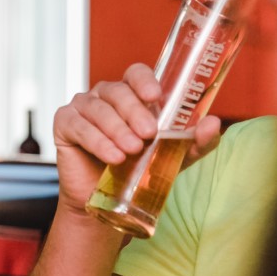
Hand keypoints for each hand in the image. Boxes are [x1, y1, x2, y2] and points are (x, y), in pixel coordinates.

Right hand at [52, 63, 219, 210]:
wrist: (107, 201)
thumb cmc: (138, 171)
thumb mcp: (173, 157)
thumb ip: (195, 141)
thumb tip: (212, 123)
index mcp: (130, 95)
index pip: (135, 74)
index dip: (144, 81)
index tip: (155, 96)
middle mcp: (104, 96)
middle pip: (117, 91)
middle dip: (134, 112)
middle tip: (148, 135)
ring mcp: (82, 107)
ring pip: (98, 109)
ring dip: (116, 129)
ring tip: (131, 152)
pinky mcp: (64, 124)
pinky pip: (78, 126)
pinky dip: (96, 141)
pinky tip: (112, 157)